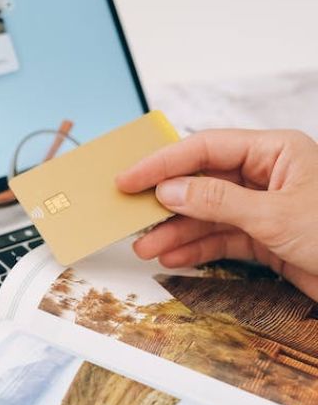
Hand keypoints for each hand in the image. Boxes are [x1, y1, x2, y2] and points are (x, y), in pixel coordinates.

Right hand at [116, 128, 317, 300]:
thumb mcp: (275, 216)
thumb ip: (218, 201)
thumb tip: (169, 190)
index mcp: (275, 151)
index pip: (206, 148)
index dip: (163, 163)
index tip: (129, 178)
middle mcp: (266, 175)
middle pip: (202, 181)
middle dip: (166, 201)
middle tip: (131, 214)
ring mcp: (264, 206)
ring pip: (207, 213)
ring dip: (176, 230)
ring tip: (146, 246)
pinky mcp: (265, 237)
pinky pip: (221, 237)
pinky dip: (196, 248)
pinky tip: (172, 256)